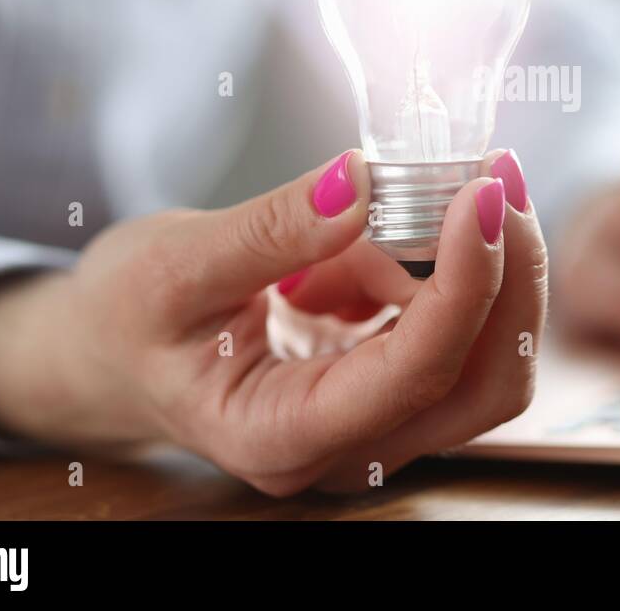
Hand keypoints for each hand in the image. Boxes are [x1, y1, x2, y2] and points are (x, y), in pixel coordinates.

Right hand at [0, 149, 546, 494]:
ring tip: (405, 192)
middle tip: (497, 173)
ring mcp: (375, 421)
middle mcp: (347, 446)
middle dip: (508, 274)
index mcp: (281, 435)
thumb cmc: (127, 317)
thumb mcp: (171, 264)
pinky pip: (453, 327)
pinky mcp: (391, 384)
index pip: (412, 374)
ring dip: (480, 261)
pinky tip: (379, 231)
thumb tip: (363, 182)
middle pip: (482, 381)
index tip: (480, 195)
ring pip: (485, 356)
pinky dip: (442, 264)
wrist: (111, 351)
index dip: (463, 284)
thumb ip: (270, 230)